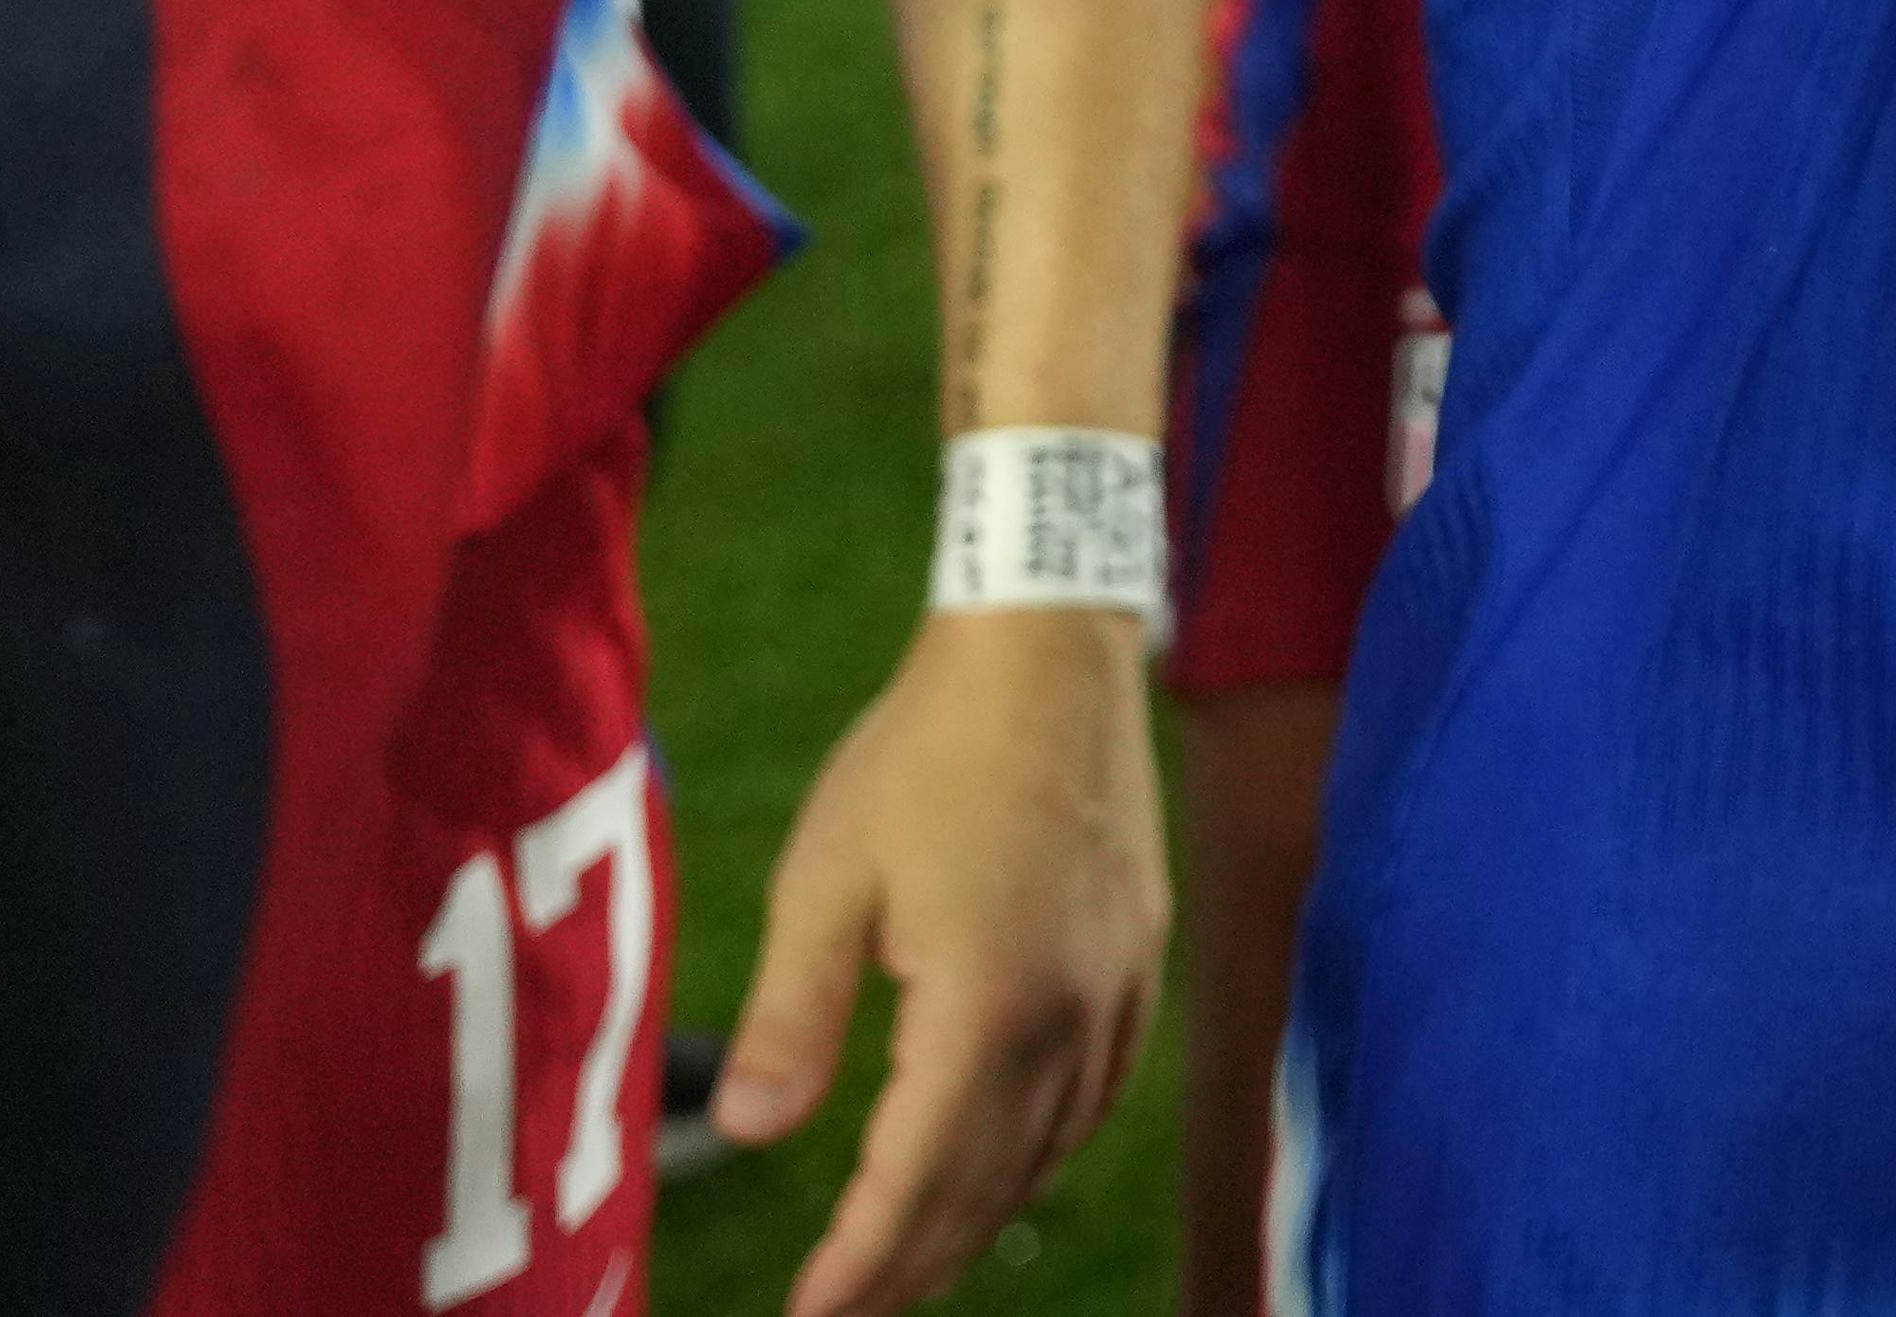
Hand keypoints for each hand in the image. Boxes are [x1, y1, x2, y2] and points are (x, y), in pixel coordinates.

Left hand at [720, 607, 1166, 1313]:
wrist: (1049, 646)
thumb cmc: (921, 753)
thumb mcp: (825, 880)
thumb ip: (794, 1016)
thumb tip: (754, 1133)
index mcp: (986, 1006)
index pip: (917, 1178)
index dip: (859, 1262)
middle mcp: (1068, 1015)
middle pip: (988, 1184)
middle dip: (913, 1264)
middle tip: (849, 1312)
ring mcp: (1119, 986)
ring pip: (1049, 1148)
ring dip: (978, 1218)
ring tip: (915, 1261)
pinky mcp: (1141, 954)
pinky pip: (1096, 1093)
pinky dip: (1043, 1152)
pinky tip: (1011, 1162)